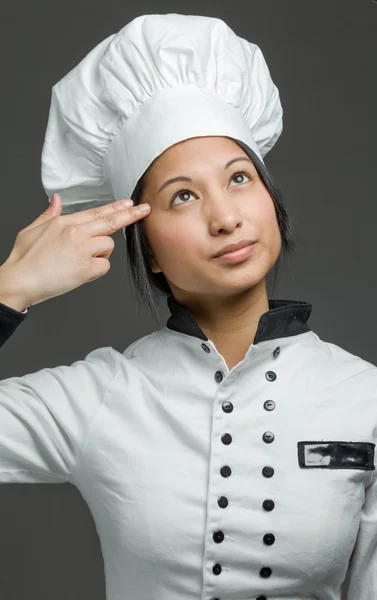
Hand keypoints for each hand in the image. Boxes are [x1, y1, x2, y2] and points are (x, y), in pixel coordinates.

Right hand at [1, 194, 150, 307]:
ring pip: (108, 246)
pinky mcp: (86, 268)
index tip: (128, 203)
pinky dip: (96, 270)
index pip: (96, 212)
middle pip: (110, 222)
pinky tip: (81, 272)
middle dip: (130, 215)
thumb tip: (57, 200)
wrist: (19, 280)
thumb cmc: (24, 259)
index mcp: (64, 223)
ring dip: (101, 254)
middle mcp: (76, 233)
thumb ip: (49, 214)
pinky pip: (104, 266)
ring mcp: (82, 250)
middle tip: (144, 209)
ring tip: (80, 261)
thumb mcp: (32, 229)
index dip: (114, 207)